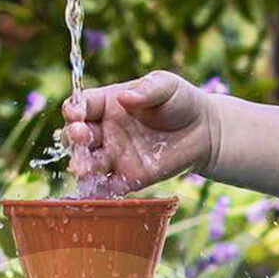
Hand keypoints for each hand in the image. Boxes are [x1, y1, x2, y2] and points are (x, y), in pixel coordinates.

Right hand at [64, 72, 216, 193]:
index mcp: (107, 104)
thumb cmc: (180, 101)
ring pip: (88, 164)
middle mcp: (105, 131)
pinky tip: (95, 191)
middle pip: (78, 136)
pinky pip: (107, 188)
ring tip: (83, 168)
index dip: (74, 109)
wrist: (204, 131)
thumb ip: (147, 89)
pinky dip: (98, 191)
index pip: (82, 106)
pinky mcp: (128, 178)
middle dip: (75, 138)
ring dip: (82, 166)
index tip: (75, 113)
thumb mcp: (165, 85)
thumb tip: (124, 98)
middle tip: (82, 137)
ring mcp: (114, 156)